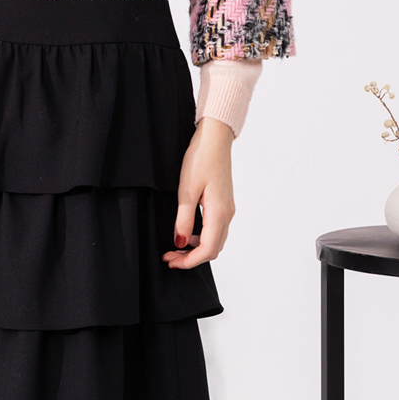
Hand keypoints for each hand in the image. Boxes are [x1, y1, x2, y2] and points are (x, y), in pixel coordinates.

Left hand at [162, 116, 235, 268]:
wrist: (215, 138)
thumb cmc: (201, 158)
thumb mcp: (186, 190)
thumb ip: (183, 219)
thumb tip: (180, 242)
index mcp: (219, 213)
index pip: (207, 250)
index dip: (189, 261)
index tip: (171, 261)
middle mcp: (227, 214)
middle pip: (213, 249)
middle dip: (191, 258)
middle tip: (170, 257)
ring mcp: (228, 208)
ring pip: (215, 240)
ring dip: (197, 248)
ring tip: (176, 246)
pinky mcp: (224, 202)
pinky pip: (216, 229)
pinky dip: (202, 237)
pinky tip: (187, 232)